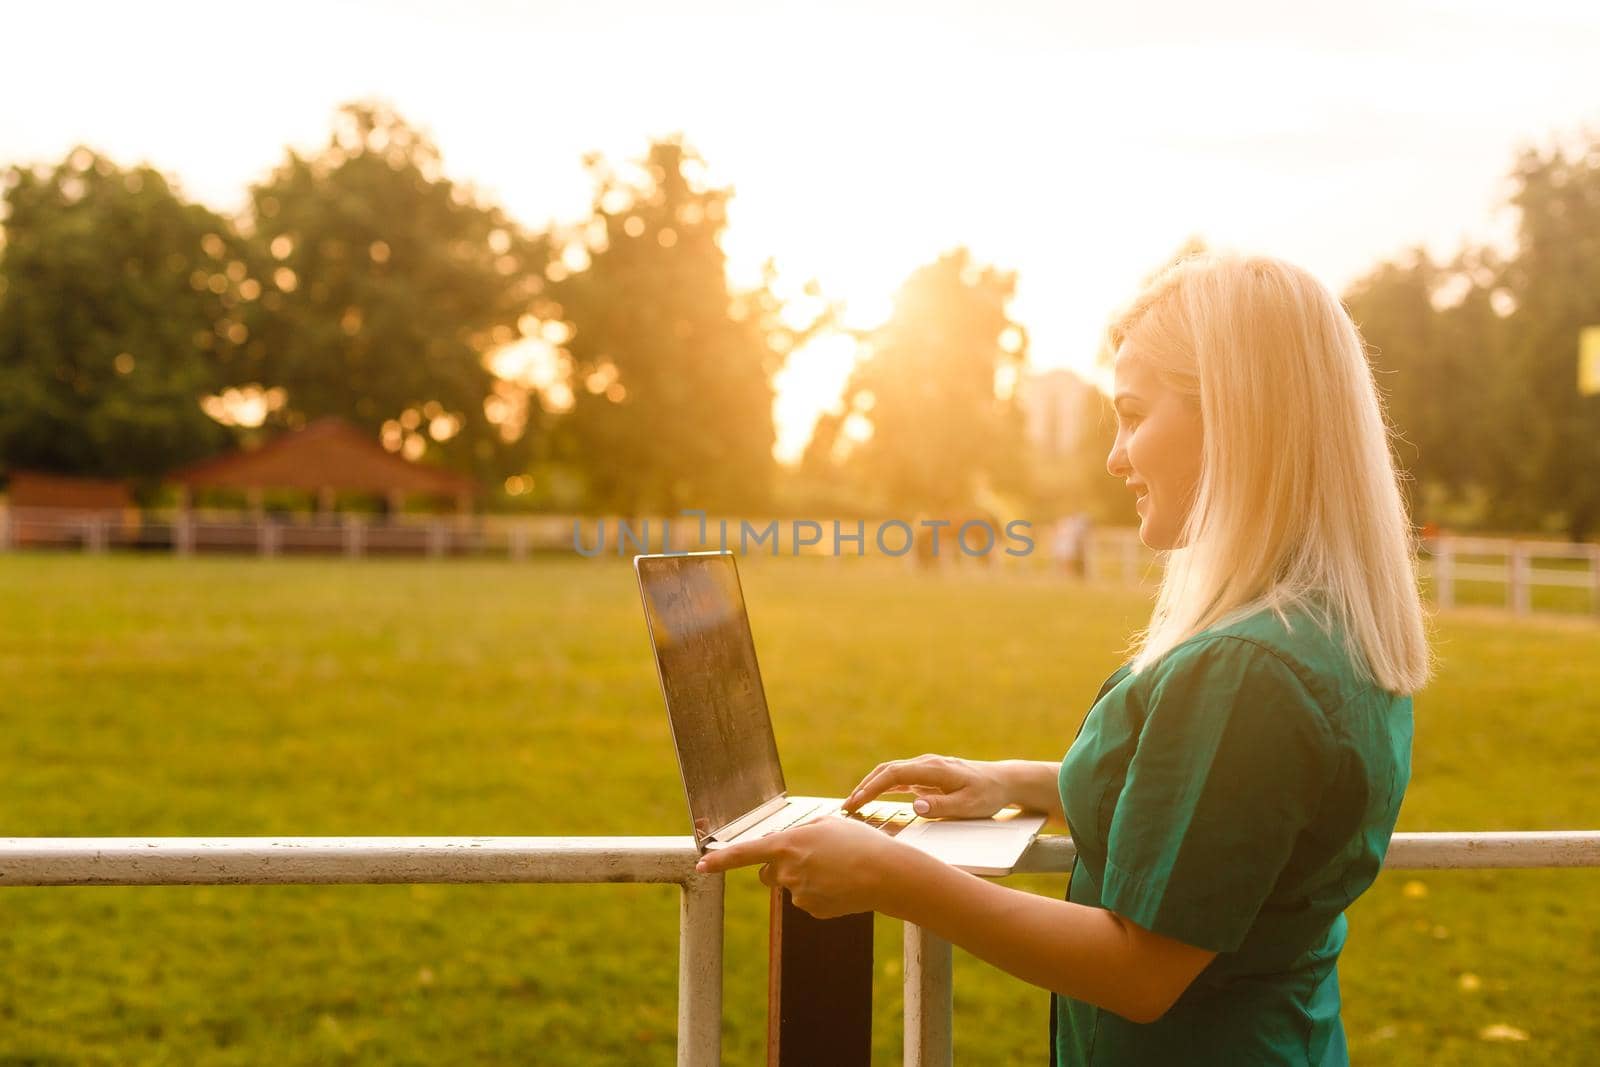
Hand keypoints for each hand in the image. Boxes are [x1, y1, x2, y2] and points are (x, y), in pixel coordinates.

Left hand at [694, 814, 909, 918]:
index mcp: (786, 846)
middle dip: (780, 867)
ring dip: (807, 878)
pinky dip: (822, 892)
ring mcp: (799, 895)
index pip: (744, 854)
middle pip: (768, 873)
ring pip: (792, 886)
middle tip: (811, 856)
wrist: (886, 875)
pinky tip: (842, 885)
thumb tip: (790, 848)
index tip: (700, 865)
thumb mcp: (828, 824)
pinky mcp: (814, 911)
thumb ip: (801, 834)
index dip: (719, 860)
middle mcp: (787, 872)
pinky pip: (809, 900)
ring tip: (838, 868)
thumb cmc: (858, 842)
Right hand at [843, 753, 1009, 818]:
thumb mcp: (970, 805)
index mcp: (934, 769)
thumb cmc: (987, 795)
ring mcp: (925, 768)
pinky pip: (897, 779)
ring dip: (869, 786)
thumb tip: (916, 805)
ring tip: (852, 804)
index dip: (872, 788)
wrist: (1002, 781)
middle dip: (864, 787)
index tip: (856, 803)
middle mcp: (926, 764)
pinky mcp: (925, 776)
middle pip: (886, 771)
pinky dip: (880, 787)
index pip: (894, 775)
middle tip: (846, 807)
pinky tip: (869, 797)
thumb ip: (943, 806)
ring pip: (889, 773)